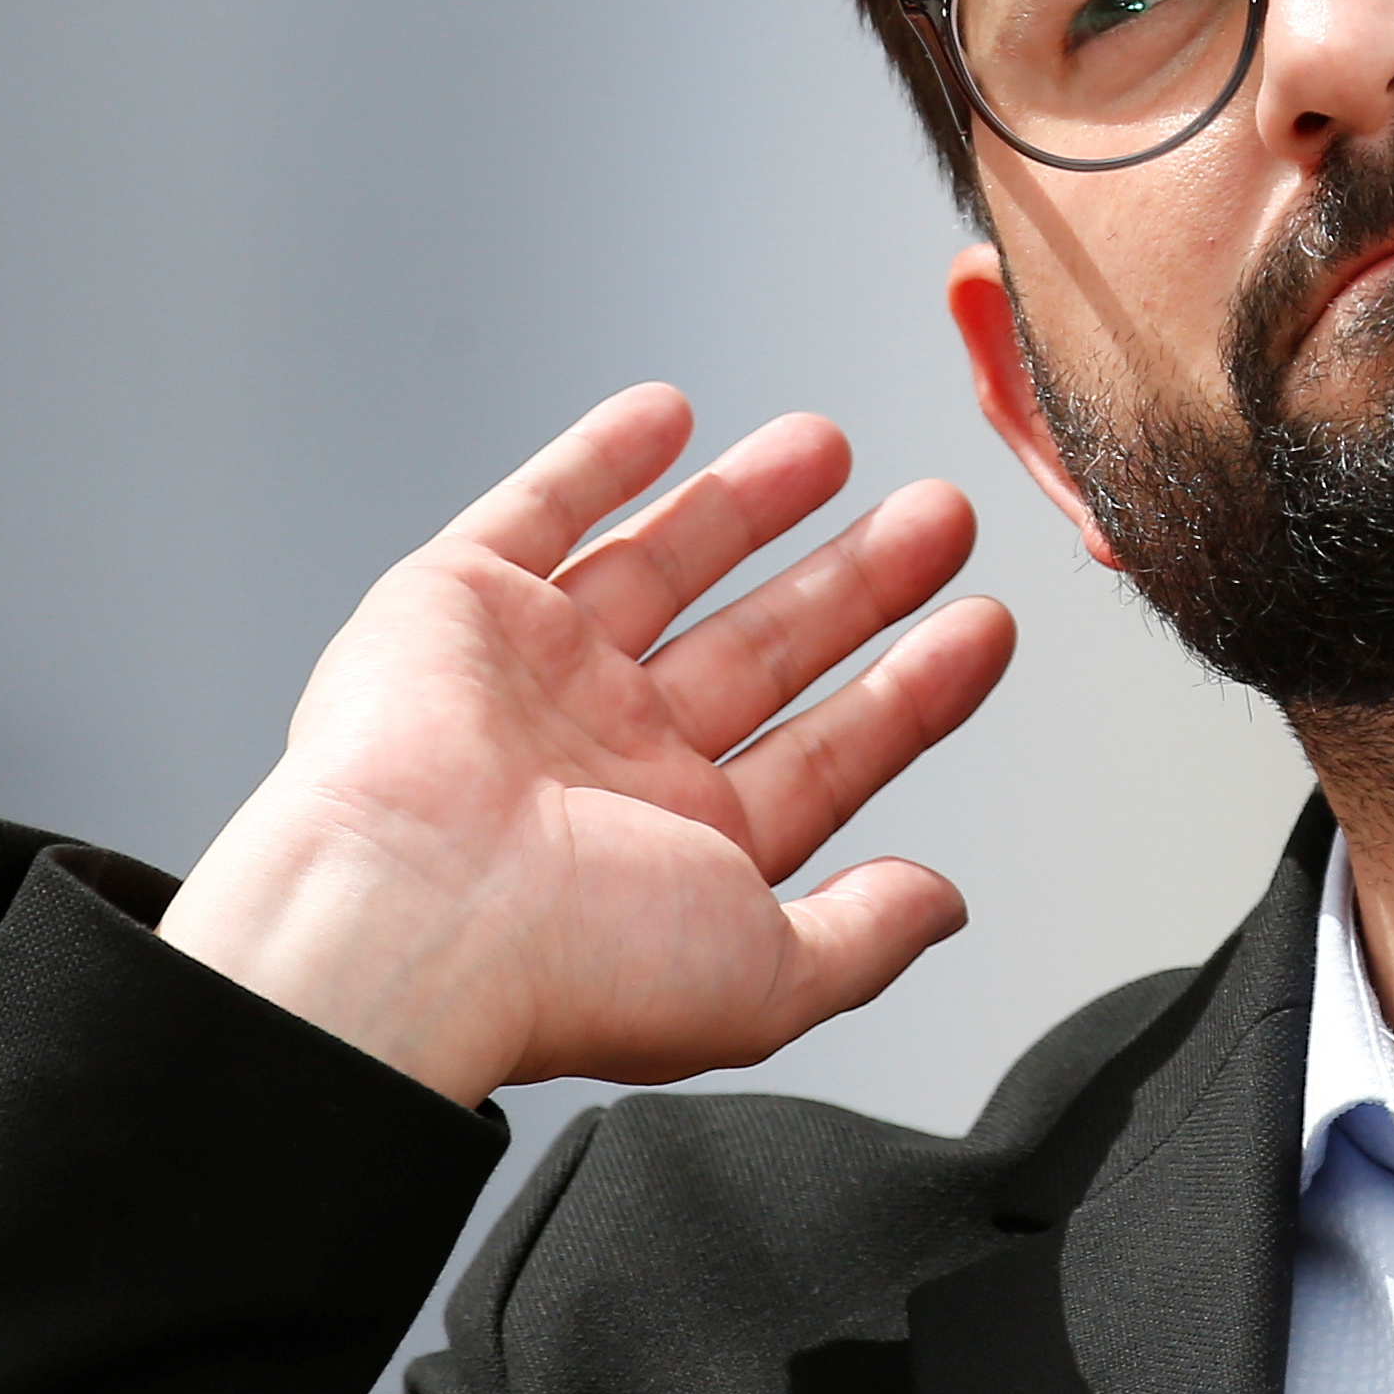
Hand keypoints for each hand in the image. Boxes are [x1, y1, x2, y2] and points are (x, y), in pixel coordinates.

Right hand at [160, 387, 1017, 1102]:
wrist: (407, 916)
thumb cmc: (567, 965)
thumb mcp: (766, 976)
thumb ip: (865, 937)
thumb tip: (942, 906)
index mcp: (678, 848)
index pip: (827, 754)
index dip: (913, 691)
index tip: (985, 630)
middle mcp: (608, 761)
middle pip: (763, 648)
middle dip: (858, 582)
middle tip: (941, 518)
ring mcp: (532, 677)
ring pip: (665, 568)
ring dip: (749, 506)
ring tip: (833, 447)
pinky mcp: (452, 606)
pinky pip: (538, 511)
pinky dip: (600, 458)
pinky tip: (672, 418)